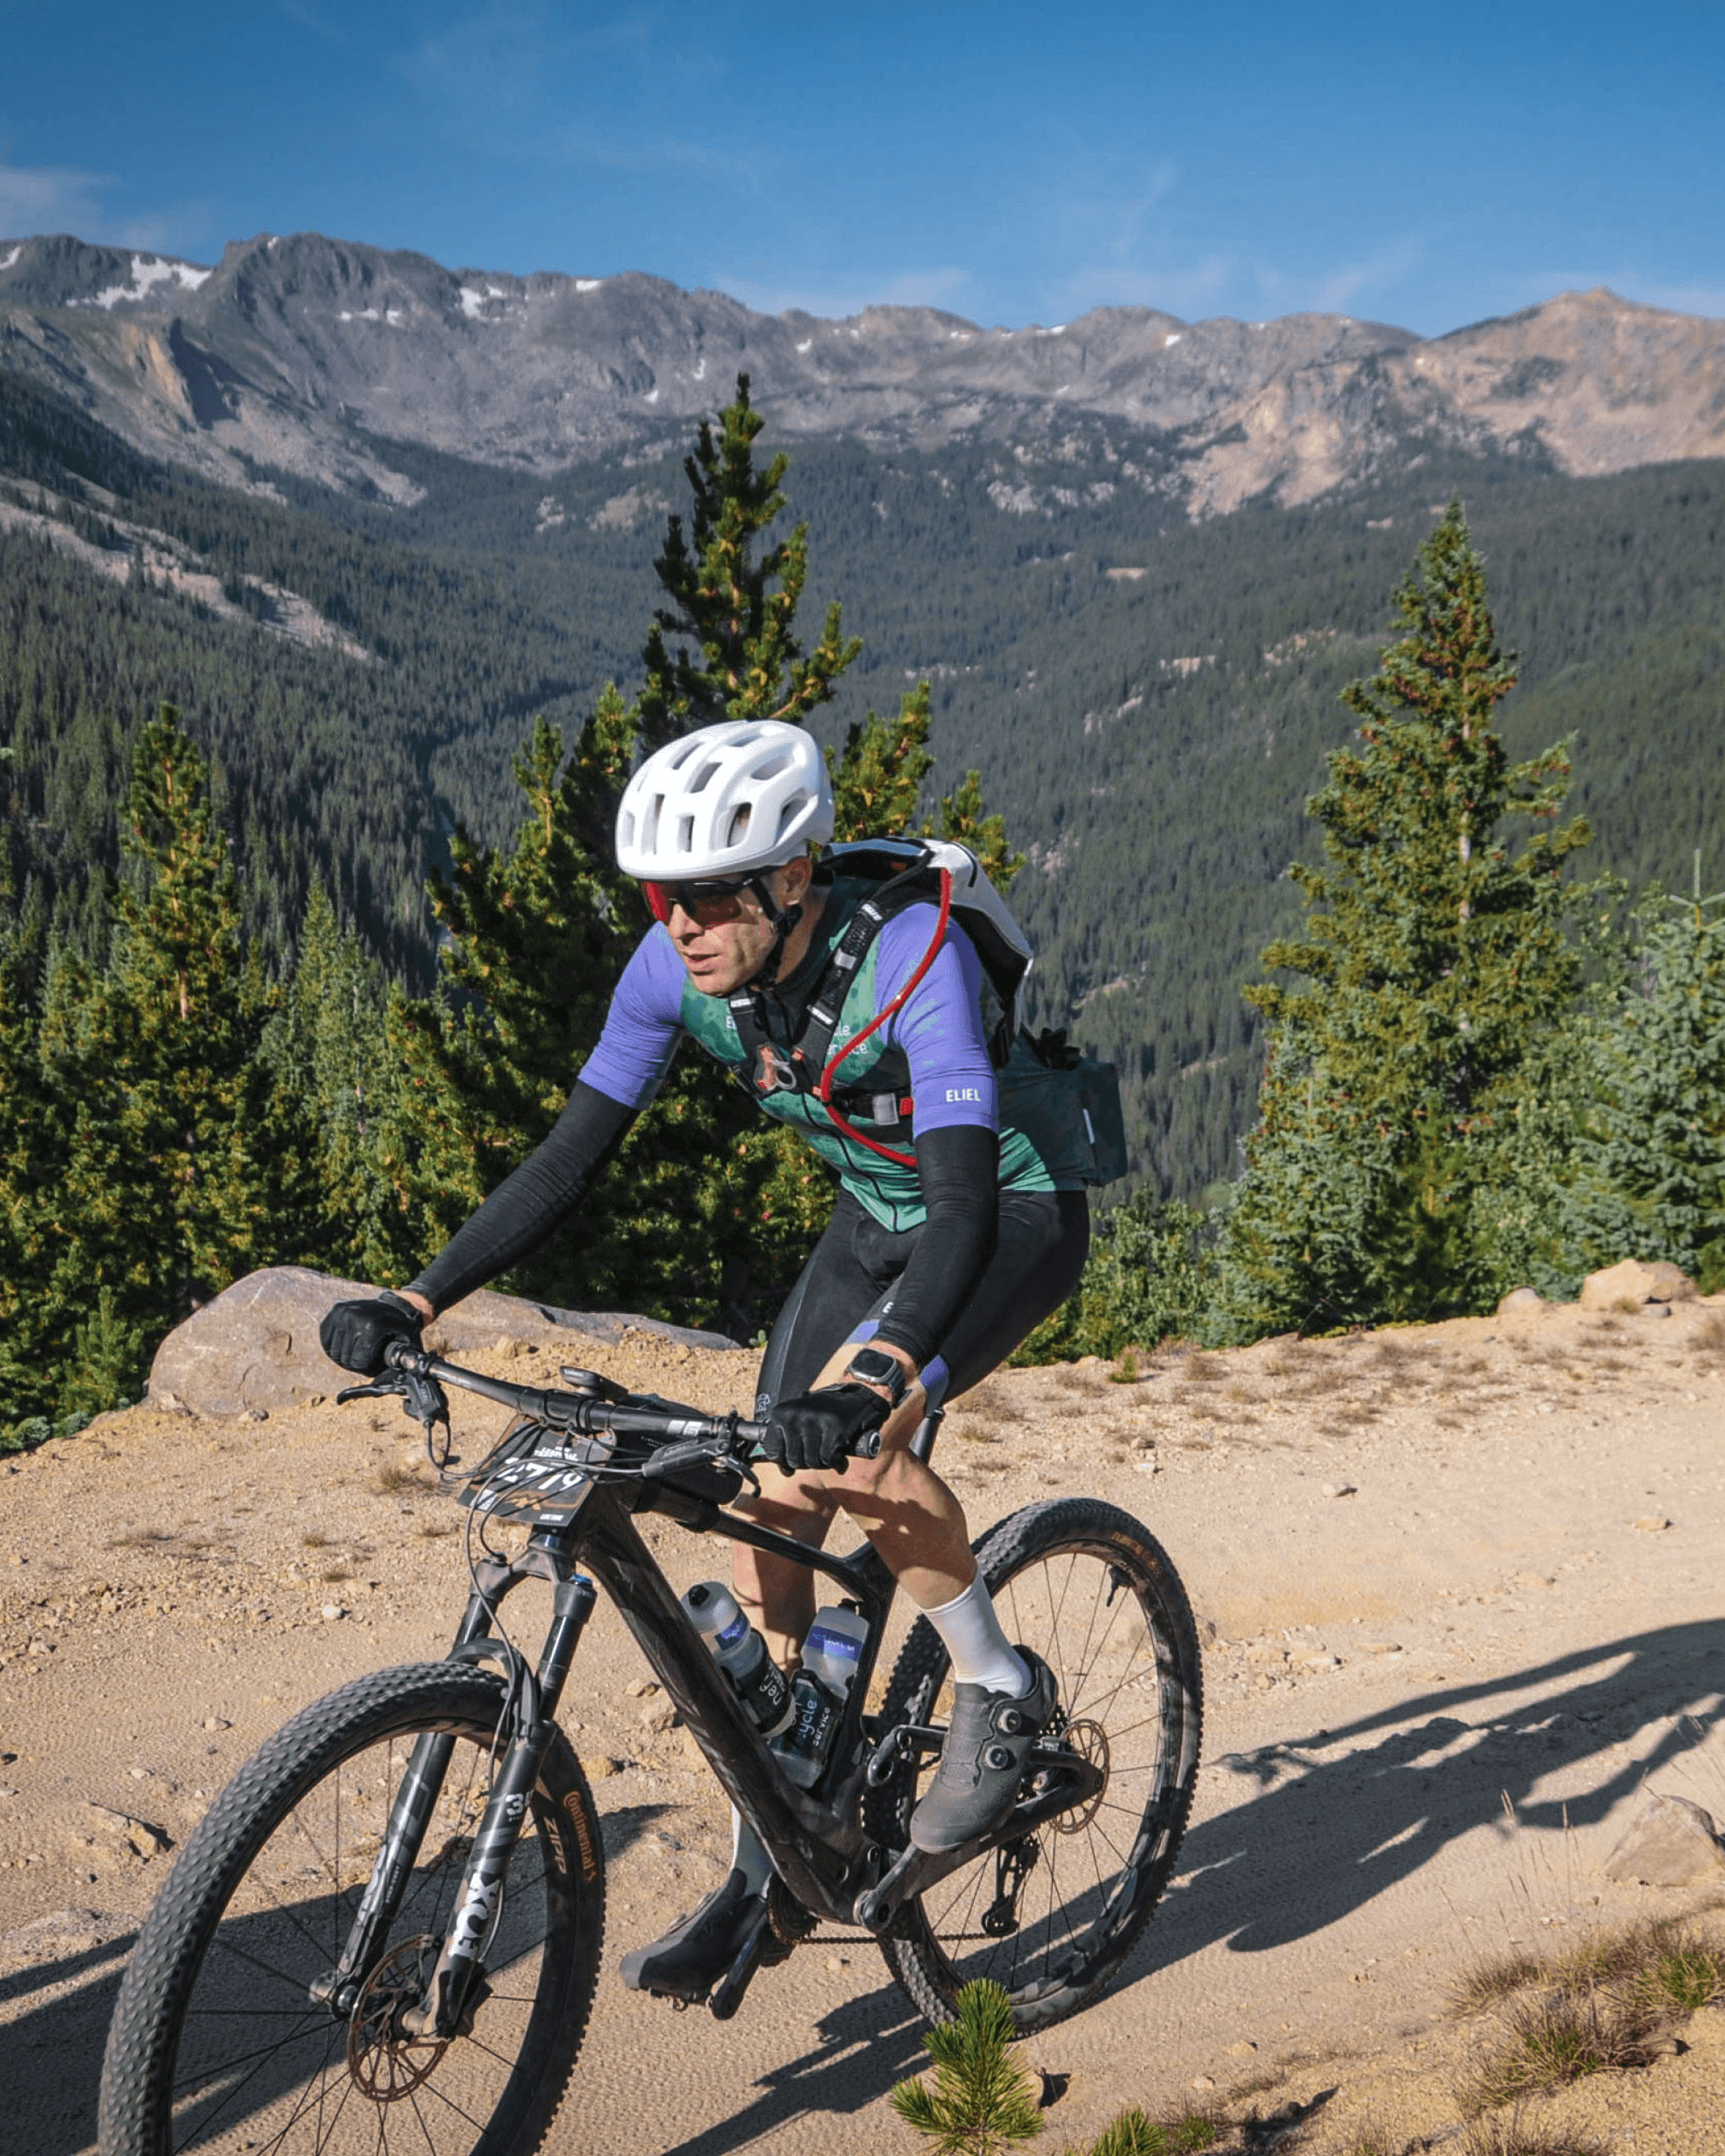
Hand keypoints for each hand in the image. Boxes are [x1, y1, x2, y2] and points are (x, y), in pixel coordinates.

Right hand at [319, 1293, 423, 1376]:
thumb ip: (401, 1366)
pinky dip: (333, 1347)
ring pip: (333, 1351)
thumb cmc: (404, 1329)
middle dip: (355, 1365)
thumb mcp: (406, 1346)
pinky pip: (325, 1339)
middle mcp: (353, 1317)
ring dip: (344, 1357)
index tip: (374, 1365)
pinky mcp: (336, 1310)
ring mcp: (342, 1312)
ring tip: (357, 1353)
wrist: (398, 1304)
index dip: (366, 1369)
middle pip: (345, 1358)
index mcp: (371, 1326)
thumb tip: (402, 1388)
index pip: (357, 1362)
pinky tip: (346, 1347)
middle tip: (366, 1360)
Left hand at [763, 1383, 888, 1474]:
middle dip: (808, 1462)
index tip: (799, 1453)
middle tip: (819, 1450)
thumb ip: (787, 1445)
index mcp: (782, 1413)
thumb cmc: (824, 1415)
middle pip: (794, 1459)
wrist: (856, 1399)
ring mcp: (815, 1420)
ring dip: (823, 1462)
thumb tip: (787, 1471)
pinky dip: (836, 1462)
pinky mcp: (835, 1427)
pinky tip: (840, 1454)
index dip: (787, 1460)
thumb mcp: (799, 1422)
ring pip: (812, 1461)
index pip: (773, 1453)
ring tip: (829, 1449)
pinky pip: (828, 1459)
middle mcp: (795, 1415)